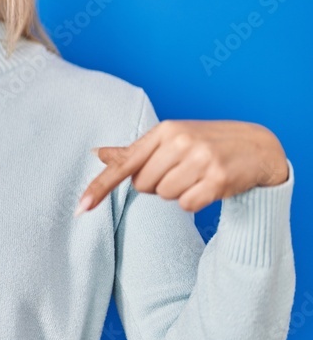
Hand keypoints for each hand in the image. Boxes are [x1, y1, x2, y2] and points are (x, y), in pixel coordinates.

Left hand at [75, 120, 287, 215]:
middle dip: (157, 185)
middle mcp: (180, 141)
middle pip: (144, 186)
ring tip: (196, 176)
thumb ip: (134, 152)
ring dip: (177, 193)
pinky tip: (208, 187)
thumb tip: (98, 152)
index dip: (100, 187)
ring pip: (165, 196)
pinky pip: (187, 205)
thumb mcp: (169, 140)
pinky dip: (194, 202)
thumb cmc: (205, 143)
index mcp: (163, 131)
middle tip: (180, 172)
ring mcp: (200, 159)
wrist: (258, 147)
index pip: (124, 164)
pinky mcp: (219, 178)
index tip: (81, 208)